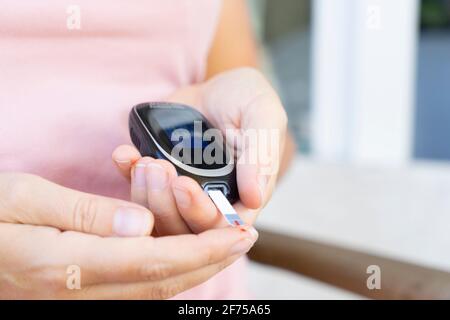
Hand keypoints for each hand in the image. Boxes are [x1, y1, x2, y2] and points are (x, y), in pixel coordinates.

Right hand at [0, 172, 257, 298]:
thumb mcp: (24, 198)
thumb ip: (86, 213)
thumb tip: (144, 224)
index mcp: (69, 264)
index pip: (155, 260)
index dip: (204, 249)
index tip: (241, 233)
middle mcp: (82, 289)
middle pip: (165, 281)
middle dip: (212, 260)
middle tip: (247, 236)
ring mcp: (82, 295)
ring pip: (155, 287)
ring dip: (196, 265)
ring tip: (225, 240)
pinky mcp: (82, 289)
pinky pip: (137, 284)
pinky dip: (170, 267)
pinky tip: (184, 249)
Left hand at [113, 68, 286, 234]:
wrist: (217, 88)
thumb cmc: (246, 100)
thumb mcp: (263, 117)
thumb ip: (262, 154)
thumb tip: (255, 196)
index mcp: (243, 197)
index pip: (221, 226)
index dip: (200, 212)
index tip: (183, 184)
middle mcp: (213, 201)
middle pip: (184, 227)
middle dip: (165, 203)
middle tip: (157, 167)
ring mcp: (183, 194)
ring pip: (158, 216)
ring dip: (144, 193)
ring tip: (144, 160)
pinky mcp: (160, 180)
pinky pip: (139, 189)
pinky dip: (128, 174)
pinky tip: (125, 155)